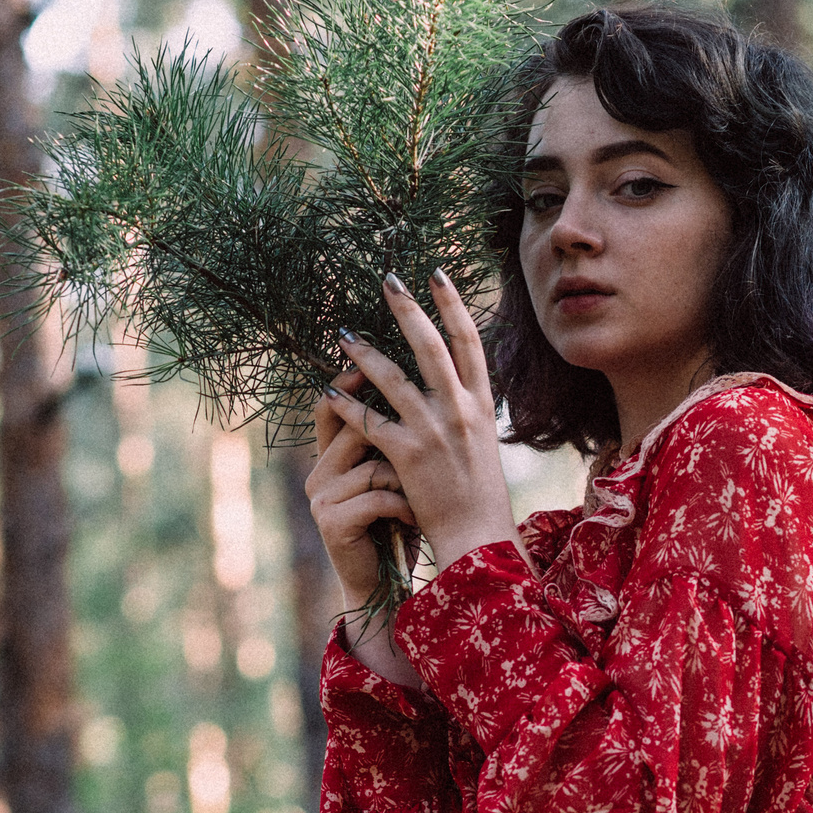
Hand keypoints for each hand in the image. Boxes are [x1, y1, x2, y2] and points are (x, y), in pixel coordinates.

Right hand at [307, 361, 427, 686]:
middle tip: (422, 445)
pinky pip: (375, 496)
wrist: (384, 583)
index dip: (349, 382)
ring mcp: (320, 498)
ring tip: (420, 500)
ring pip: (372, 465)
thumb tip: (417, 388)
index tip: (379, 362)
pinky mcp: (331, 522)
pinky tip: (412, 518)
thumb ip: (392, 439)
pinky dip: (402, 506)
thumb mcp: (395, 477)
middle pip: (353, 430)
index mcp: (330, 457)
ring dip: (405, 482)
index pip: (330, 407)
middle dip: (393, 436)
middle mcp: (318, 473)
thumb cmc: (396, 524)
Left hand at [322, 270, 519, 579]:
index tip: (436, 274)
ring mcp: (433, 432)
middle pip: (431, 347)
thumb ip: (468, 408)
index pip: (469, 342)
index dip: (453, 305)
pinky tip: (328, 391)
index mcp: (481, 404)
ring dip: (364, 353)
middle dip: (408, 310)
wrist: (478, 538)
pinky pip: (370, 422)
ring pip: (393, 380)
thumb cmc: (478, 494)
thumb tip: (455, 377)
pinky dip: (347, 405)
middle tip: (387, 279)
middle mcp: (460, 411)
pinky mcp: (407, 457)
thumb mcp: (483, 443)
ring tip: (341, 333)